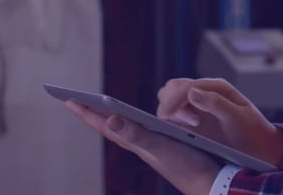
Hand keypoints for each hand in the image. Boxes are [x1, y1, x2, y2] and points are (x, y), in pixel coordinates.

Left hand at [66, 101, 220, 194]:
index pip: (106, 125)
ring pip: (127, 128)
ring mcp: (156, 147)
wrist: (213, 183)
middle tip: (77, 101)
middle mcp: (143, 145)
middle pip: (113, 125)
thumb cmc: (188, 166)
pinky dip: (136, 122)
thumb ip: (135, 133)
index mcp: (137, 143)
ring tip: (102, 108)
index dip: (87, 113)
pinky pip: (145, 130)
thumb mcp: (160, 147)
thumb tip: (109, 120)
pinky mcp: (170, 147)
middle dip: (95, 113)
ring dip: (113, 117)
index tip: (69, 100)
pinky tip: (140, 121)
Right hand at [157, 78, 282, 166]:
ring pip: (170, 101)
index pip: (186, 86)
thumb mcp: (238, 118)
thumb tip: (191, 92)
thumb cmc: (254, 133)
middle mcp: (204, 95)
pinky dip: (171, 123)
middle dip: (170, 102)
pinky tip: (182, 134)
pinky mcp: (194, 124)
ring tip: (191, 127)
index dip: (175, 98)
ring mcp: (198, 109)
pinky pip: (173, 119)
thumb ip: (215, 103)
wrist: (263, 151)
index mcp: (216, 88)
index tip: (169, 113)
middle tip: (188, 122)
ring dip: (170, 112)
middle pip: (173, 89)